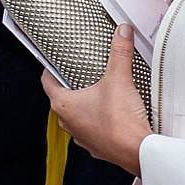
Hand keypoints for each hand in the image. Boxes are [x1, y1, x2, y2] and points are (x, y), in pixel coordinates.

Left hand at [40, 24, 151, 173]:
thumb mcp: (119, 79)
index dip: (50, 69)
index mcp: (63, 104)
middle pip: (63, 98)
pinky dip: (100, 120)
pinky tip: (113, 114)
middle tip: (81, 73)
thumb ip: (119, 53)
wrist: (138, 151)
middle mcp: (67, 122)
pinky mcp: (97, 146)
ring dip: (86, 105)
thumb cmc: (120, 121)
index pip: (47, 81)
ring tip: (100, 92)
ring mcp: (81, 136)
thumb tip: (121, 33)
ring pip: (78, 115)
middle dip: (72, 85)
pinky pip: (94, 129)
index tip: (54, 61)